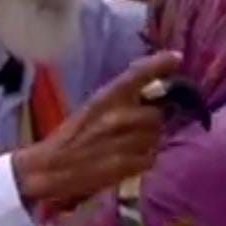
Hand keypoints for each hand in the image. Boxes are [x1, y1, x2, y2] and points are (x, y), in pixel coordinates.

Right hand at [13, 51, 178, 205]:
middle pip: (156, 115)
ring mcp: (122, 141)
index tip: (176, 57)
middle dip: (151, 123)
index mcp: (105, 97)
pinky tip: (127, 162)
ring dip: (147, 143)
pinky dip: (142, 161)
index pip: (136, 75)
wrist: (50, 168)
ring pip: (155, 138)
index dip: (158, 64)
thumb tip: (149, 97)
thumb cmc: (70, 137)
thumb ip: (119, 101)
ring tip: (128, 147)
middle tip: (136, 129)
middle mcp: (116, 116)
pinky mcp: (125, 165)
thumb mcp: (92, 109)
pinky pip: (150, 159)